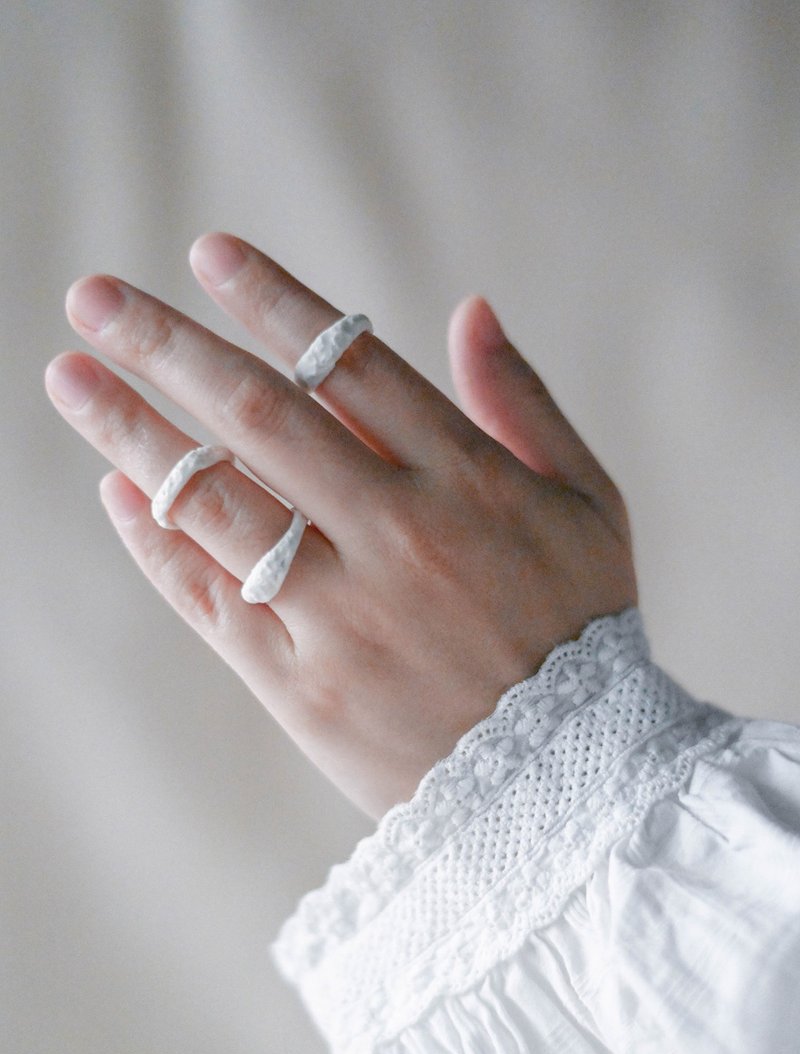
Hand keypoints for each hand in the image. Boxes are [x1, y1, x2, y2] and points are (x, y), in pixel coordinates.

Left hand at [45, 234, 636, 819]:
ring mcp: (341, 612)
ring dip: (133, 432)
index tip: (207, 253)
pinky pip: (211, 597)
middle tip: (93, 297)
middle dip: (167, 346)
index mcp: (469, 480)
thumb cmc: (579, 632)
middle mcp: (397, 533)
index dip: (272, 301)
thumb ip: (526, 405)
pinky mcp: (300, 684)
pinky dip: (157, 541)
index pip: (349, 364)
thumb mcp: (588, 506)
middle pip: (261, 415)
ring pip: (217, 500)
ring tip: (71, 377)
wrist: (565, 783)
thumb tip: (469, 309)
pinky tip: (115, 490)